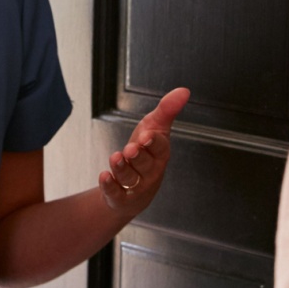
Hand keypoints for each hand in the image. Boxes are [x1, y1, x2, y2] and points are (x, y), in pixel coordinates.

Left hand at [100, 88, 190, 213]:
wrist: (134, 188)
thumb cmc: (146, 154)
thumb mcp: (154, 128)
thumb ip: (167, 110)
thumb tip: (184, 91)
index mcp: (159, 154)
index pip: (160, 148)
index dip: (153, 142)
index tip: (146, 135)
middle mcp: (150, 171)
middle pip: (145, 164)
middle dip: (138, 156)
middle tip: (130, 149)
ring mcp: (136, 186)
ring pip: (130, 178)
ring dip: (122, 168)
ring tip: (115, 157)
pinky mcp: (120, 197)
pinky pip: (116, 193)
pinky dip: (109, 185)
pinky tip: (104, 176)